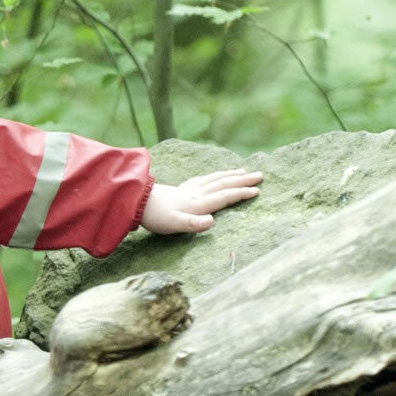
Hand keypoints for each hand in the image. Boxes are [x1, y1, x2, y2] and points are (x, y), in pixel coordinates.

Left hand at [141, 169, 261, 234]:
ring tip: (243, 171)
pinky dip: (214, 175)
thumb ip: (193, 224)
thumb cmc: (156, 217)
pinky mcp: (181, 188)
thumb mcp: (174, 224)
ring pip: (214, 179)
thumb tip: (211, 221)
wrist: (135, 202)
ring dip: (230, 175)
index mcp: (198, 203)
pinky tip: (215, 176)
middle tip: (260, 175)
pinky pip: (203, 179)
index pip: (224, 197)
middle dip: (242, 180)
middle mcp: (196, 193)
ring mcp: (188, 189)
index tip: (257, 190)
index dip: (241, 193)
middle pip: (223, 184)